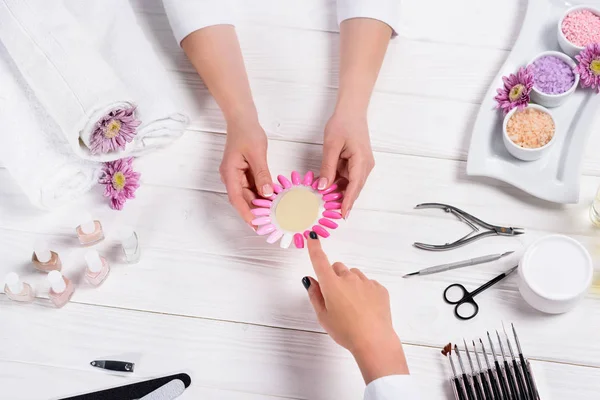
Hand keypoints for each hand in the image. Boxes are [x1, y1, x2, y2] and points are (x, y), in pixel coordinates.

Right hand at [219, 116, 273, 223]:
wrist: (242, 119)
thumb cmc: (247, 132)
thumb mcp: (256, 154)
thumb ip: (261, 174)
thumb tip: (267, 193)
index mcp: (229, 173)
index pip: (236, 198)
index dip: (246, 213)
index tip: (255, 224)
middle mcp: (231, 177)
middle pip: (242, 199)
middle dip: (254, 212)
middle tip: (268, 225)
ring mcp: (237, 175)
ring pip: (248, 194)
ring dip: (259, 204)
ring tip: (272, 216)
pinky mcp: (244, 172)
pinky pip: (252, 186)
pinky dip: (261, 194)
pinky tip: (271, 200)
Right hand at [303, 233, 408, 383]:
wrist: (374, 341)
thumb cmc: (345, 331)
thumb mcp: (323, 316)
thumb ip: (315, 295)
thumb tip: (310, 280)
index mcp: (331, 284)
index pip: (320, 260)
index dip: (314, 248)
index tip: (312, 236)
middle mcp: (348, 278)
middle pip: (338, 268)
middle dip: (334, 276)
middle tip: (336, 297)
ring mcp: (366, 282)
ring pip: (354, 275)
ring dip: (350, 283)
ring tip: (352, 305)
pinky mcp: (379, 288)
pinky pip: (368, 283)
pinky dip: (364, 291)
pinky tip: (365, 308)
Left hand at [318, 113, 374, 218]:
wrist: (352, 111)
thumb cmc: (342, 124)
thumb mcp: (331, 145)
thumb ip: (327, 167)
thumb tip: (322, 187)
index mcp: (361, 160)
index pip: (354, 185)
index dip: (348, 201)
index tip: (342, 214)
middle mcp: (365, 165)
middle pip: (354, 188)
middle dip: (344, 201)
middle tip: (331, 214)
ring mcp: (363, 165)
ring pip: (351, 184)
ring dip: (340, 193)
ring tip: (327, 204)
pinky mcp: (357, 163)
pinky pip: (348, 178)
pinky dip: (340, 184)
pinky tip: (329, 189)